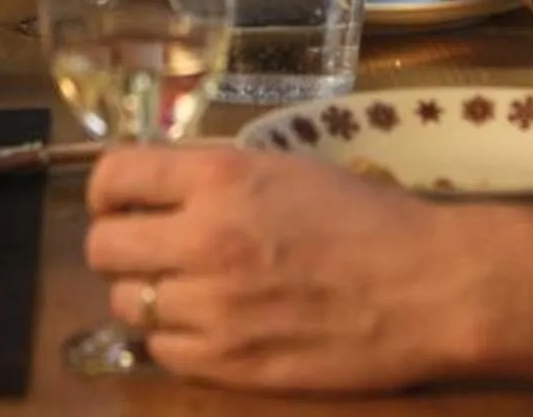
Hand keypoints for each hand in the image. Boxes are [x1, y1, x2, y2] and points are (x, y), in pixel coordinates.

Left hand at [84, 145, 490, 390]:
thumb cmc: (368, 219)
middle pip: (104, 248)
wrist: (428, 287)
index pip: (115, 176)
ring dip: (147, 296)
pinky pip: (162, 354)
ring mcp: (213, 308)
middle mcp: (204, 240)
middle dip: (118, 245)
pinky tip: (206, 327)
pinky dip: (174, 341)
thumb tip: (162, 186)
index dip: (108, 189)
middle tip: (148, 250)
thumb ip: (218, 175)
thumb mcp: (287, 168)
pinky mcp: (230, 364)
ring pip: (128, 305)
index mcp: (220, 179)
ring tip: (183, 291)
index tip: (120, 200)